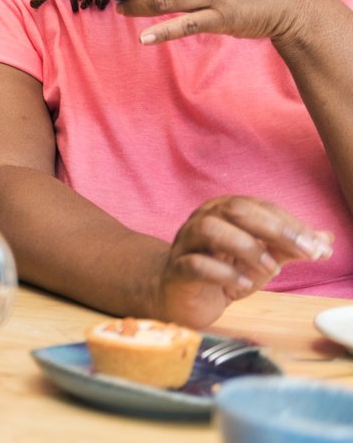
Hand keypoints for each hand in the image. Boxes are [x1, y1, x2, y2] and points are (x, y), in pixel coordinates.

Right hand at [153, 195, 332, 326]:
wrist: (181, 296)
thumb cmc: (222, 271)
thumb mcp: (261, 260)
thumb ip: (289, 249)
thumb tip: (326, 240)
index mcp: (224, 211)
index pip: (260, 207)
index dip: (290, 224)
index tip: (318, 246)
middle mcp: (203, 220)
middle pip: (235, 209)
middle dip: (275, 229)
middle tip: (306, 252)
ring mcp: (187, 243)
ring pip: (210, 229)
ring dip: (247, 247)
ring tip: (272, 269)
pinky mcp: (177, 270)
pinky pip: (196, 264)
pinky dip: (224, 273)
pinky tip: (245, 285)